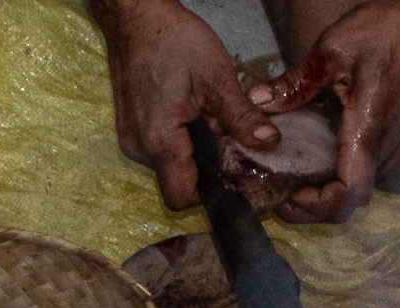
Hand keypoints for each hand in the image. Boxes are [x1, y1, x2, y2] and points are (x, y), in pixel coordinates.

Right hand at [93, 0, 281, 209]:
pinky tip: (192, 114)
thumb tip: (269, 143)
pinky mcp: (130, 130)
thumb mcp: (216, 77)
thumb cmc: (174, 41)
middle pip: (178, 182)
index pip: (182, 196)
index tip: (234, 174)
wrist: (135, 18)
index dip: (210, 194)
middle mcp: (139, 150)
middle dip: (207, 167)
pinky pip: (160, 150)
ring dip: (195, 152)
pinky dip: (180, 141)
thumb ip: (241, 116)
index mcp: (160, 141)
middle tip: (230, 136)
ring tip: (210, 119)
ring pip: (170, 166)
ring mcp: (131, 141)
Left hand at [253, 0, 399, 222]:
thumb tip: (257, 101)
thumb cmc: (389, 30)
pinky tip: (296, 164)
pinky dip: (323, 179)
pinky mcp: (375, 135)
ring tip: (278, 183)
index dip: (319, 206)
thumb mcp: (333, 50)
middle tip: (271, 193)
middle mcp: (377, 146)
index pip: (350, 195)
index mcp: (367, 131)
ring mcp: (379, 143)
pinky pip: (349, 170)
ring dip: (314, 197)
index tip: (289, 194)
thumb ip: (295, 82)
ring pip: (348, 191)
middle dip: (308, 209)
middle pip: (345, 204)